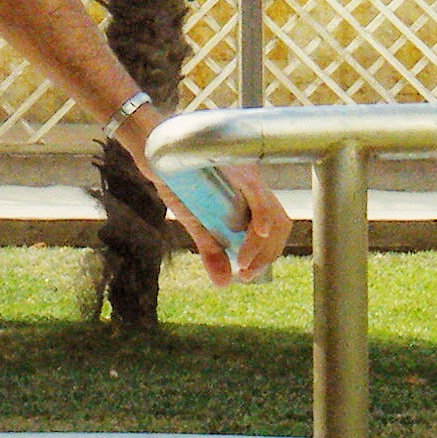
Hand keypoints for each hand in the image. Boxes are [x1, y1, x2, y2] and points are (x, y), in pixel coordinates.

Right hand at [118, 109, 291, 285]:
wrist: (156, 153)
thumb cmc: (178, 183)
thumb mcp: (196, 223)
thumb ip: (211, 251)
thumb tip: (223, 284)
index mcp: (249, 196)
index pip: (274, 227)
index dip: (267, 253)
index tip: (247, 272)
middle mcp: (254, 185)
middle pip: (279, 223)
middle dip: (267, 254)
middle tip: (247, 273)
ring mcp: (249, 176)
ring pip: (272, 214)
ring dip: (261, 246)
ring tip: (244, 265)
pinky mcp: (238, 169)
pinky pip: (258, 195)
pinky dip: (262, 219)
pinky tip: (259, 236)